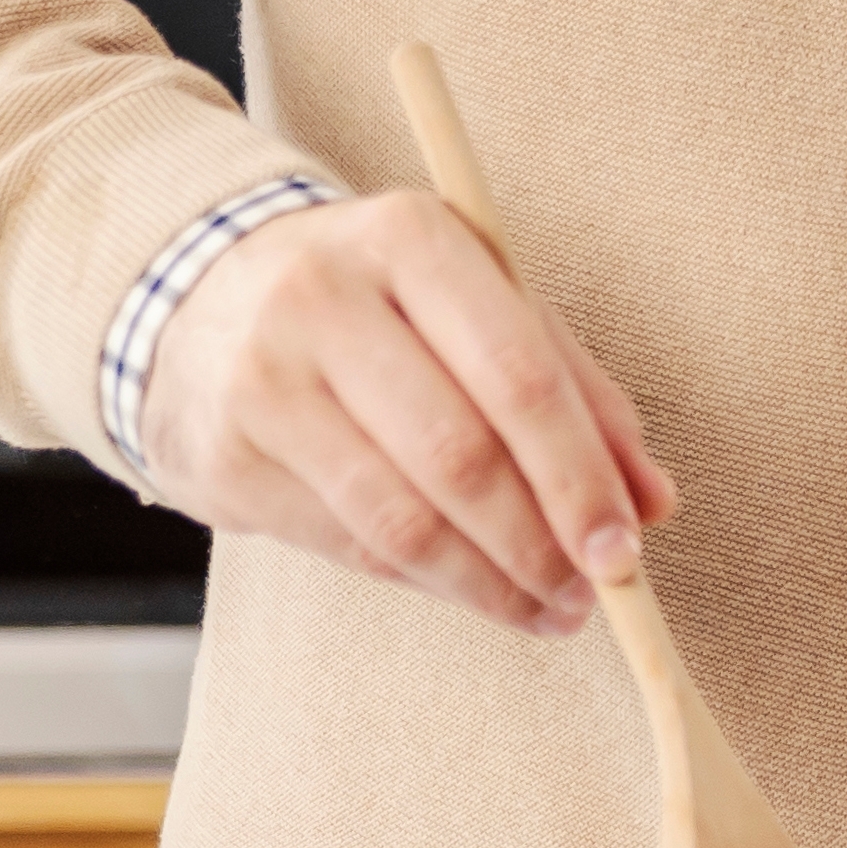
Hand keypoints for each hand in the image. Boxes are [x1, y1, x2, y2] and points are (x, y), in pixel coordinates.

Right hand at [134, 188, 673, 633]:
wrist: (195, 299)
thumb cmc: (374, 302)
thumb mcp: (474, 302)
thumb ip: (572, 389)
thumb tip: (651, 500)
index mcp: (409, 239)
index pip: (519, 374)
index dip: (580, 475)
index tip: (626, 545)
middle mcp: (324, 300)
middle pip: (460, 454)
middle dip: (540, 542)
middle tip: (590, 591)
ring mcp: (263, 381)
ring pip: (401, 516)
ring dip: (488, 582)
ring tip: (544, 608)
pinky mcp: (223, 458)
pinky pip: (347, 543)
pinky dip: (424, 579)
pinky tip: (471, 589)